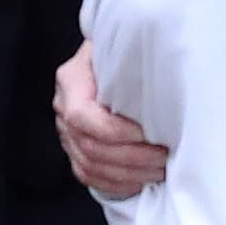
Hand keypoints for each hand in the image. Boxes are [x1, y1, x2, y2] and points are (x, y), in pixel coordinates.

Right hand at [55, 39, 167, 198]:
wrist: (111, 52)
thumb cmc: (123, 43)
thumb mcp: (124, 40)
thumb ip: (129, 55)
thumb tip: (157, 71)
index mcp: (71, 80)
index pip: (82, 116)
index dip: (114, 131)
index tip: (146, 133)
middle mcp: (63, 108)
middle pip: (89, 146)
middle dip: (130, 157)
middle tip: (162, 157)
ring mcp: (66, 133)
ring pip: (90, 166)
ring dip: (127, 173)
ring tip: (158, 170)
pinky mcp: (75, 151)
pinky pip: (90, 177)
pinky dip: (116, 183)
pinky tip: (139, 180)